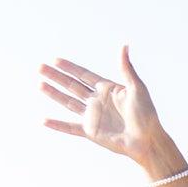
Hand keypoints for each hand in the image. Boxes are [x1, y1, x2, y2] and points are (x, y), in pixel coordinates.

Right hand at [40, 46, 165, 164]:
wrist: (148, 140)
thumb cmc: (147, 115)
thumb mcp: (137, 88)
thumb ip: (126, 68)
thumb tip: (124, 45)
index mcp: (107, 89)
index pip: (84, 75)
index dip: (70, 67)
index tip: (55, 59)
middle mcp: (97, 101)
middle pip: (72, 86)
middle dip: (56, 77)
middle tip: (40, 67)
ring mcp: (93, 117)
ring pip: (68, 103)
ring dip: (54, 94)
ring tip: (39, 84)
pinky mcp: (92, 132)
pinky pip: (71, 127)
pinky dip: (58, 125)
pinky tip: (44, 121)